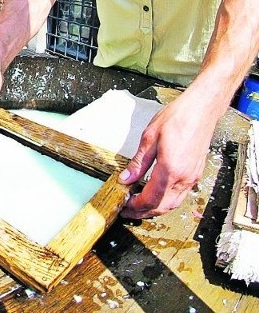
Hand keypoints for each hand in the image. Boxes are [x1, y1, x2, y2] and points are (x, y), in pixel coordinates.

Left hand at [119, 93, 216, 218]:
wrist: (200, 111)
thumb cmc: (176, 118)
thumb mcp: (149, 138)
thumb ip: (138, 162)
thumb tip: (126, 179)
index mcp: (171, 169)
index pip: (151, 198)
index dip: (135, 205)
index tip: (123, 205)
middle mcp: (184, 178)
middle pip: (162, 206)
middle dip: (143, 212)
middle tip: (127, 209)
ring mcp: (192, 178)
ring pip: (172, 203)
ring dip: (155, 208)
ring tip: (138, 204)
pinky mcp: (195, 174)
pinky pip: (179, 195)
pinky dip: (165, 200)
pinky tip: (154, 194)